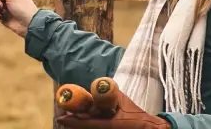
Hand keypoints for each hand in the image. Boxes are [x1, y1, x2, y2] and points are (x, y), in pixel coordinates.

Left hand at [56, 89, 171, 128]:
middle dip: (74, 121)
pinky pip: (96, 126)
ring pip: (89, 128)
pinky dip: (88, 123)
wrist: (149, 128)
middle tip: (63, 115)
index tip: (61, 117)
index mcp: (109, 125)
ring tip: (69, 117)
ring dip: (80, 122)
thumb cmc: (137, 115)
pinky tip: (82, 118)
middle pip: (85, 127)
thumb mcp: (123, 101)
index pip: (87, 123)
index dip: (72, 121)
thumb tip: (99, 85)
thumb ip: (111, 93)